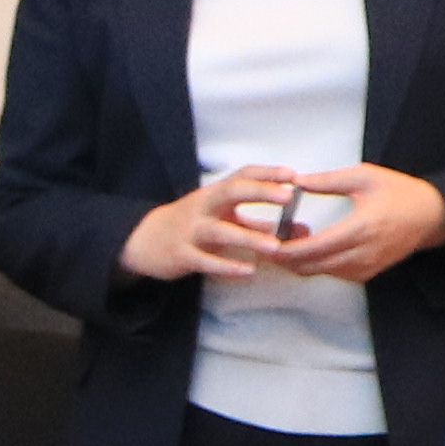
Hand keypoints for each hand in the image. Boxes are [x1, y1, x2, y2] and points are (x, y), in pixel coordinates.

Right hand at [119, 167, 313, 284]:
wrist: (144, 241)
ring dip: (249, 238)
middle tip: (288, 197)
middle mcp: (203, 206)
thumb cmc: (193, 226)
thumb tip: (300, 230)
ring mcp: (191, 231)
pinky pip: (205, 261)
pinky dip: (227, 267)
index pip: (243, 175)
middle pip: (232, 192)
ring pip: (221, 231)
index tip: (293, 175)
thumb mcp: (224, 220)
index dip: (267, 173)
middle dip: (260, 192)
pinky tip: (248, 272)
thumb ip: (260, 225)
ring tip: (275, 247)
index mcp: (215, 194)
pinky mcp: (182, 255)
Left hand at [254, 164, 444, 281]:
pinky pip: (333, 274)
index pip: (313, 249)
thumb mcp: (364, 176)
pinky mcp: (367, 273)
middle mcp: (362, 254)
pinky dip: (317, 264)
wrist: (431, 215)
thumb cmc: (400, 193)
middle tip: (267, 243)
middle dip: (285, 259)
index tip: (267, 241)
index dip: (286, 250)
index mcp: (360, 229)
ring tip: (287, 239)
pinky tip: (309, 246)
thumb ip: (328, 181)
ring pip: (320, 273)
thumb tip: (296, 181)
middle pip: (311, 267)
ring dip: (300, 261)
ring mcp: (365, 267)